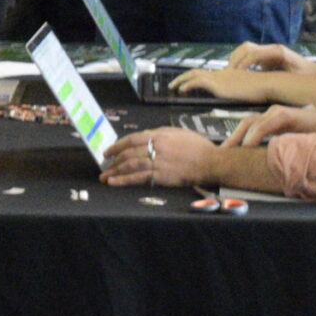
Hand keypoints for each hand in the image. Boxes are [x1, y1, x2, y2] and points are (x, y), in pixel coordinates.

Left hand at [101, 127, 219, 186]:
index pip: (132, 139)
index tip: (109, 151)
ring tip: (105, 176)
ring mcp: (158, 162)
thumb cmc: (198, 147)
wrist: (210, 162)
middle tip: (105, 165)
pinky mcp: (161, 176)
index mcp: (159, 135)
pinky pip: (138, 178)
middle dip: (114, 159)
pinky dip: (124, 180)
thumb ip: (160, 133)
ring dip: (115, 171)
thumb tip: (145, 135)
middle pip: (128, 152)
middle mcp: (156, 147)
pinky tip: (114, 182)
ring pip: (130, 165)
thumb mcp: (178, 133)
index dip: (117, 145)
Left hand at [170, 67, 282, 100]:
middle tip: (173, 84)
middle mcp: (221, 74)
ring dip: (181, 80)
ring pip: (194, 74)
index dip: (195, 78)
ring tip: (172, 87)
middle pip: (197, 72)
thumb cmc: (262, 92)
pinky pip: (198, 82)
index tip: (187, 84)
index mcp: (228, 75)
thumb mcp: (248, 93)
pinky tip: (181, 91)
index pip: (207, 74)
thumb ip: (239, 95)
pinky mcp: (219, 84)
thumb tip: (236, 101)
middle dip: (183, 77)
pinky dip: (187, 85)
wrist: (267, 85)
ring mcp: (220, 78)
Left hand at [218, 103, 315, 147]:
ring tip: (230, 150)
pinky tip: (247, 145)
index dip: (237, 137)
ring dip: (239, 137)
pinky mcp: (286, 115)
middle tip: (222, 151)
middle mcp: (273, 113)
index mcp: (274, 119)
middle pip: (246, 124)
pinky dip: (254, 135)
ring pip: (252, 123)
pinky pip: (265, 126)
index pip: (249, 126)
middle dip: (233, 137)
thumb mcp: (293, 141)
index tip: (227, 151)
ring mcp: (279, 112)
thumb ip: (280, 146)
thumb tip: (267, 161)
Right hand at [226, 42, 309, 72]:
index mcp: (278, 52)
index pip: (253, 52)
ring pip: (245, 50)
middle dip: (235, 60)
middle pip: (246, 47)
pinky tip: (240, 76)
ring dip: (236, 61)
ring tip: (231, 76)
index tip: (236, 75)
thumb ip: (284, 80)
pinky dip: (241, 64)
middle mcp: (271, 49)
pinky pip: (249, 56)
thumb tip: (267, 82)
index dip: (243, 63)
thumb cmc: (308, 78)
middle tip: (230, 76)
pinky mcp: (267, 57)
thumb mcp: (297, 80)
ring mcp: (268, 52)